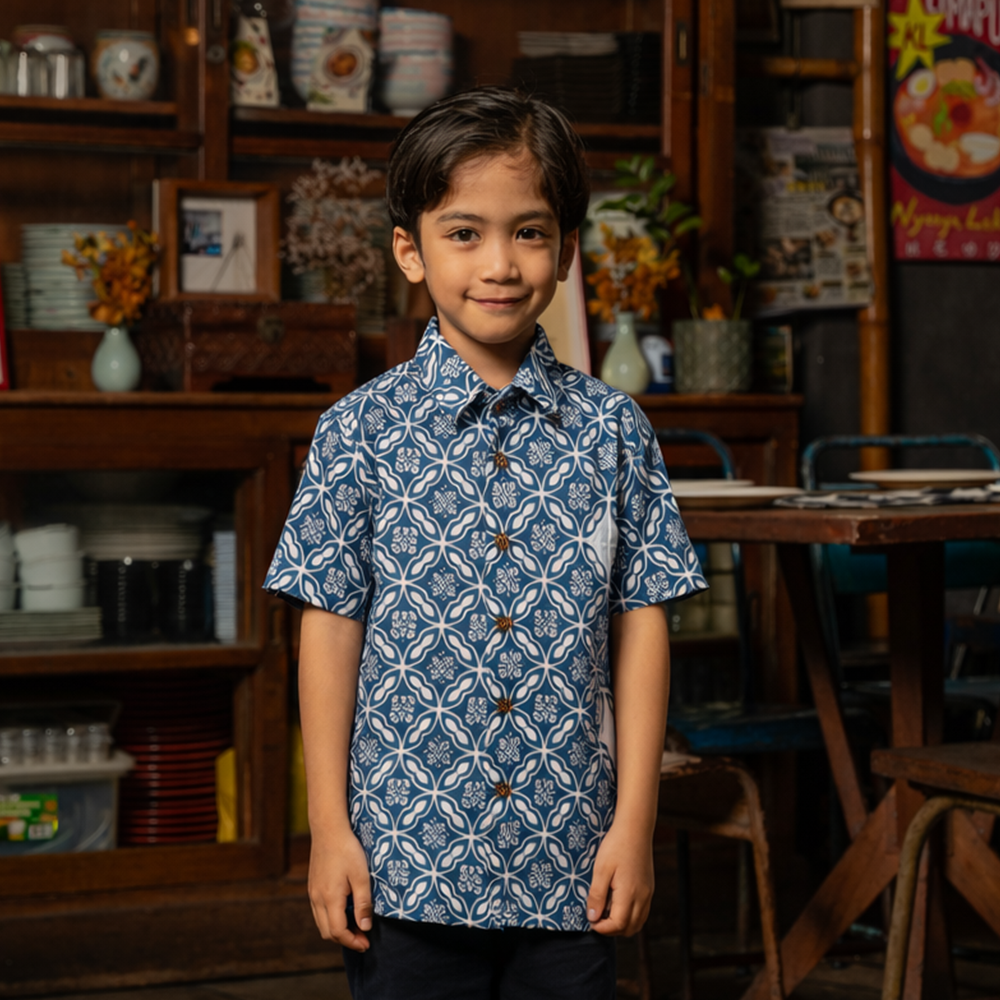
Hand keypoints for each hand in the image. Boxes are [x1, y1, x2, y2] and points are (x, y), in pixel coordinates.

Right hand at [308, 825, 373, 951]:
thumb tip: (365, 927)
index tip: (366, 943)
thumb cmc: (347, 850)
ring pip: (322, 923)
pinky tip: (345, 910)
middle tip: (363, 937)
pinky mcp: (312, 887)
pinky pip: (319, 912)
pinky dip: (331, 918)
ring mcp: (312, 893)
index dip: (352, 942)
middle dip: (345, 939)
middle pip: (327, 932)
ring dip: (337, 929)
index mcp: (330, 898)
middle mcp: (317, 899)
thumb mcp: (361, 876)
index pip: (338, 932)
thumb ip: (363, 903)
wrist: (328, 829)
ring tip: (356, 925)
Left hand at [586, 819, 654, 935]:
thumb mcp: (601, 869)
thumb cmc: (616, 846)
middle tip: (596, 918)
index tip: (590, 921)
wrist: (635, 828)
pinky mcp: (649, 888)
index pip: (618, 925)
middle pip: (630, 929)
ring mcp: (648, 893)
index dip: (602, 928)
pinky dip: (630, 916)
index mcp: (629, 894)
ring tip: (606, 911)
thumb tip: (593, 917)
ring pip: (638, 922)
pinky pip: (642, 911)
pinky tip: (617, 903)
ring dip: (622, 924)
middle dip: (612, 930)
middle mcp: (642, 897)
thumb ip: (596, 895)